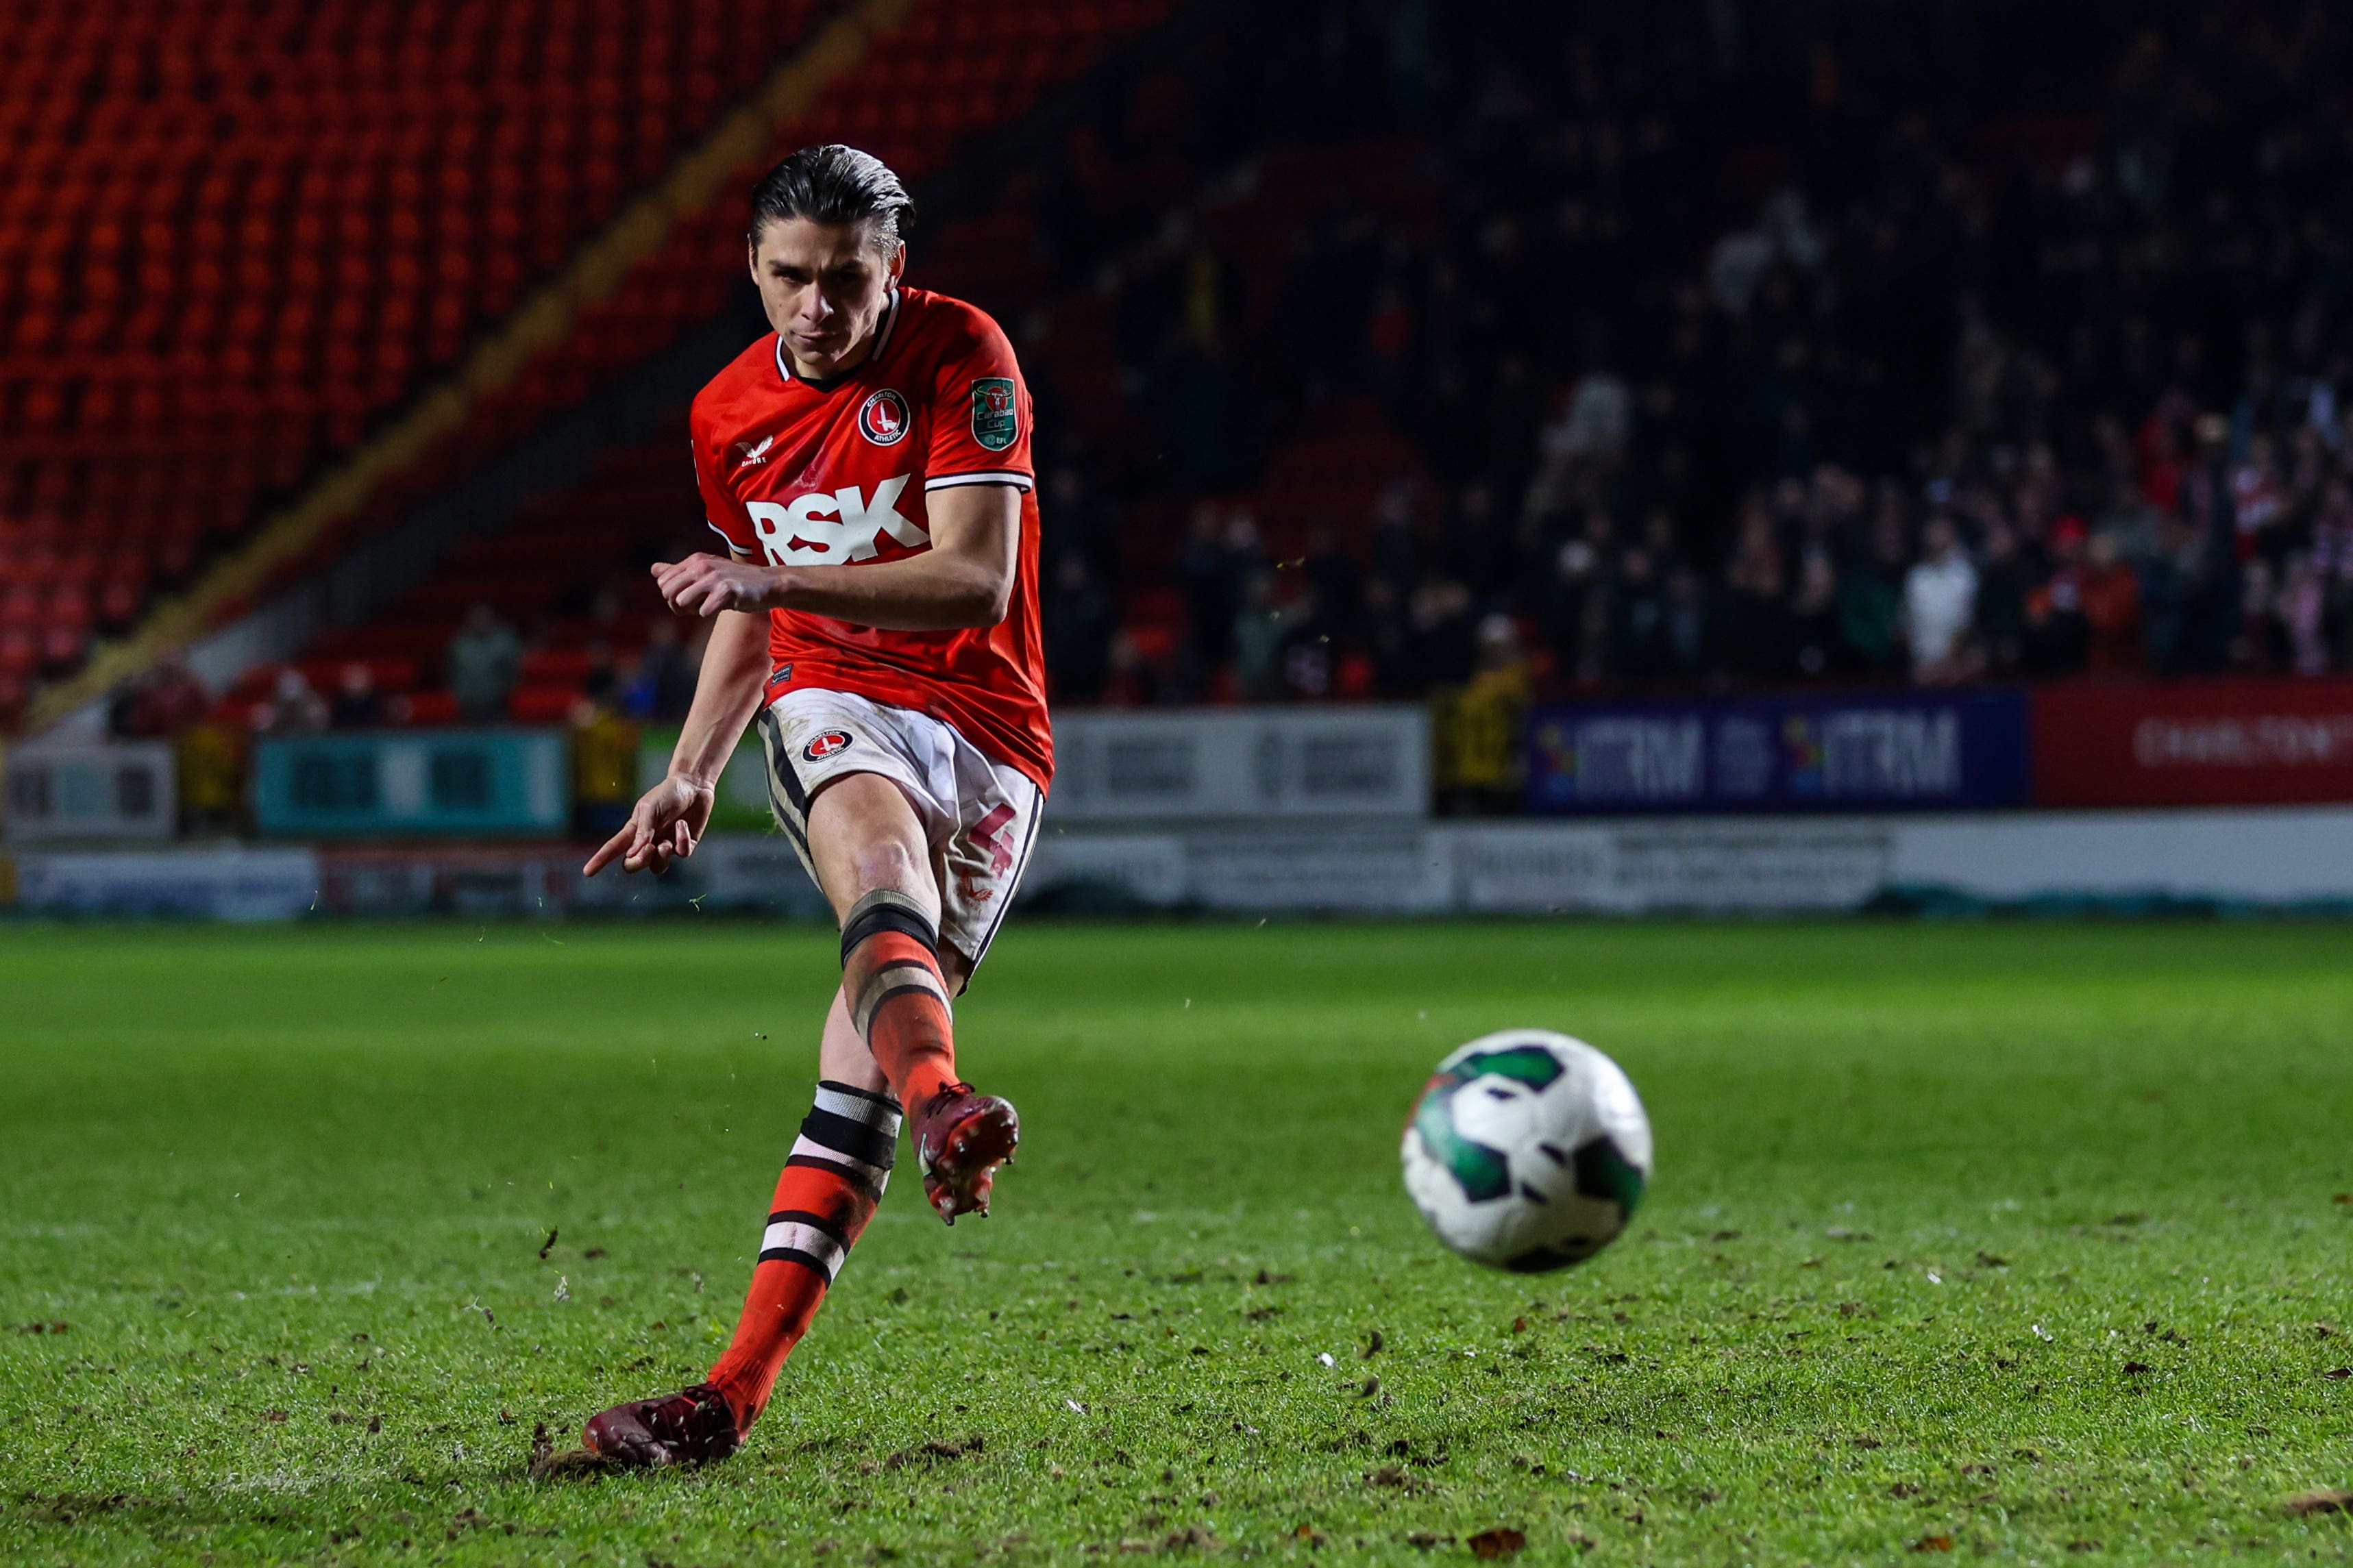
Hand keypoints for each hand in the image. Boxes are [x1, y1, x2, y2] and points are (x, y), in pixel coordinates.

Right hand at [583, 774, 715, 876]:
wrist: (693, 786)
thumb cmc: (666, 794)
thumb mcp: (650, 808)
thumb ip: (643, 830)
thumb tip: (634, 853)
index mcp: (633, 831)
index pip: (613, 848)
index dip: (600, 860)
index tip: (587, 872)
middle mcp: (647, 842)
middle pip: (633, 864)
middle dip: (638, 862)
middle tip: (649, 849)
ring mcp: (666, 845)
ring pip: (657, 867)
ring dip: (661, 856)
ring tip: (666, 842)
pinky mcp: (685, 846)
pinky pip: (681, 854)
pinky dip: (682, 840)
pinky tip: (682, 825)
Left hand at [652, 553, 781, 616]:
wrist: (767, 584)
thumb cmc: (734, 580)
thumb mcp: (705, 571)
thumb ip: (678, 571)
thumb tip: (653, 569)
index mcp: (694, 560)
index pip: (663, 583)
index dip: (673, 596)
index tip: (690, 597)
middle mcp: (701, 565)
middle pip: (669, 594)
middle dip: (679, 606)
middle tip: (697, 605)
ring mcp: (714, 577)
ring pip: (682, 602)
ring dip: (694, 610)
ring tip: (710, 604)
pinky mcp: (726, 591)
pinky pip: (703, 611)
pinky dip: (711, 613)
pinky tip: (724, 606)